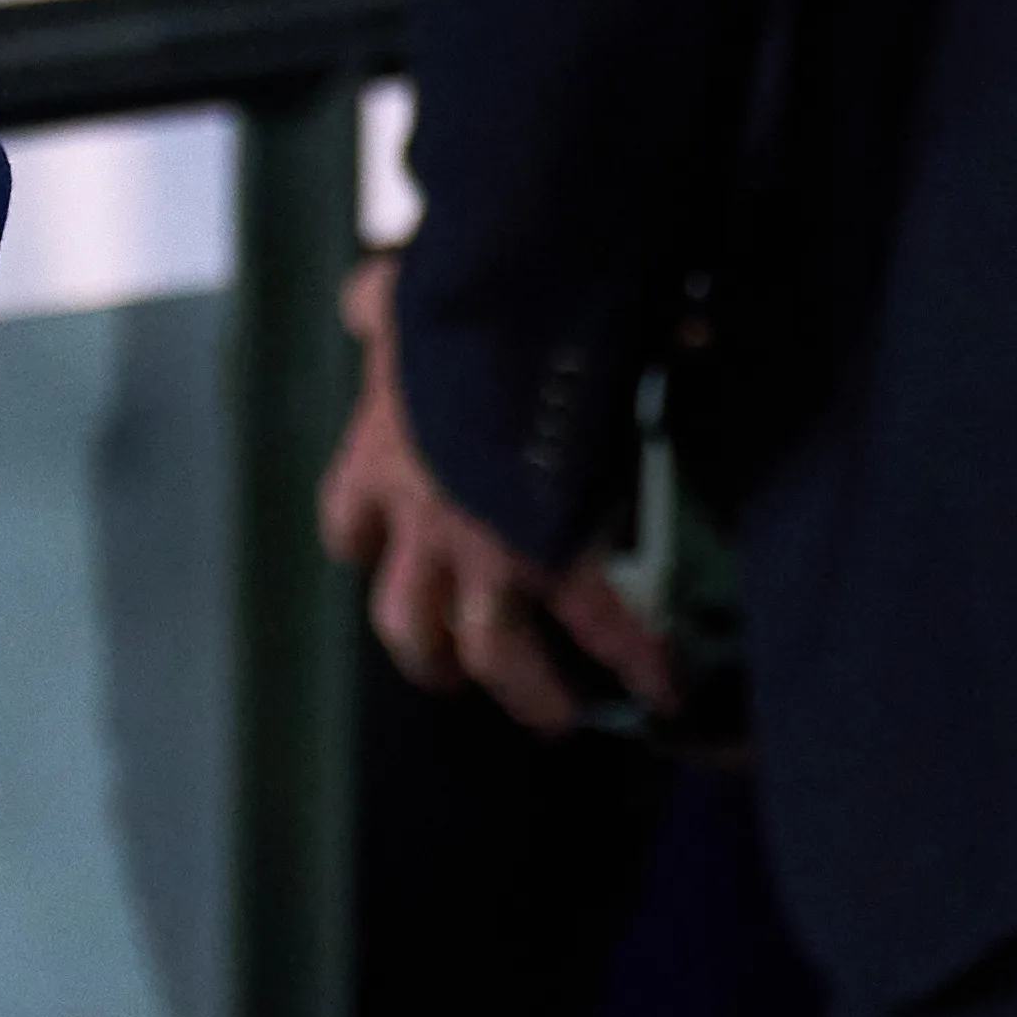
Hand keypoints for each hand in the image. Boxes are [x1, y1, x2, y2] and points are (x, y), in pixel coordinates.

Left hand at [320, 259, 680, 733]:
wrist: (510, 310)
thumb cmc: (459, 301)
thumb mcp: (399, 301)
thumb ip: (378, 307)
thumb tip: (364, 302)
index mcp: (380, 459)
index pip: (350, 526)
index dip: (366, 545)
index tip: (380, 554)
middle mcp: (422, 519)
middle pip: (406, 621)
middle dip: (429, 657)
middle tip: (453, 673)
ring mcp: (484, 547)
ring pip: (490, 651)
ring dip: (525, 691)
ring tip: (554, 715)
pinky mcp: (554, 552)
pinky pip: (599, 625)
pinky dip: (637, 659)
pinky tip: (666, 685)